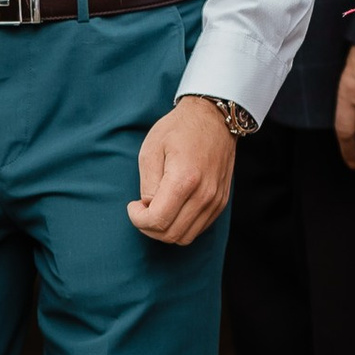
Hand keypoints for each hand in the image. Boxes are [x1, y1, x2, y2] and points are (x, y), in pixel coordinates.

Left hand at [131, 95, 235, 244]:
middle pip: (171, 234)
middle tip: (142, 209)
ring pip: (185, 237)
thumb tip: (149, 207)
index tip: (133, 205)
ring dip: (165, 230)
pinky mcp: (221, 202)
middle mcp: (205, 194)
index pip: (158, 220)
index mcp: (185, 179)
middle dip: (149, 228)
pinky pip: (198, 228)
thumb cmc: (178, 130)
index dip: (138, 220)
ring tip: (156, 209)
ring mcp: (216, 200)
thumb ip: (148, 184)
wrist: (213, 117)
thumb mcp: (151, 150)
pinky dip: (181, 226)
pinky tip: (172, 208)